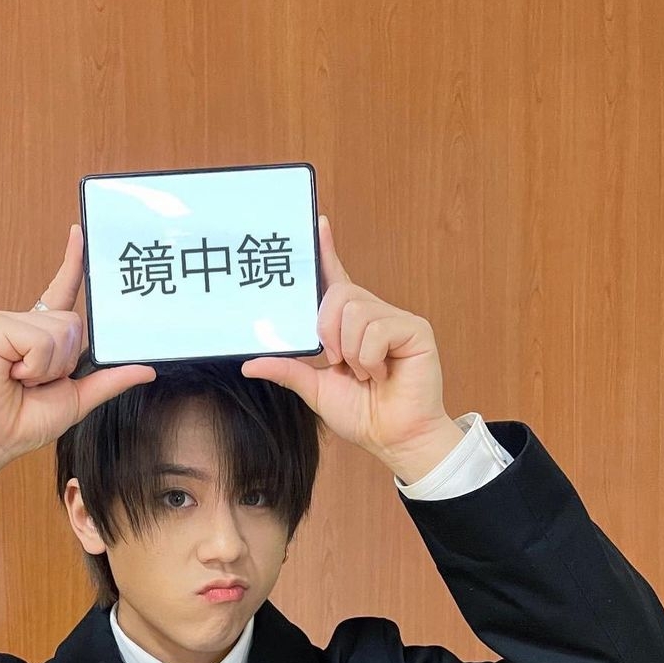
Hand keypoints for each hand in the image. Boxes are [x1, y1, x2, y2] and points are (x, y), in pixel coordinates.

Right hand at [0, 225, 155, 462]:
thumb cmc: (27, 420)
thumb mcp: (80, 398)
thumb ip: (111, 380)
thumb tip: (147, 370)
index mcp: (45, 335)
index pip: (64, 290)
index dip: (73, 262)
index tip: (80, 232)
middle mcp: (29, 322)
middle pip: (75, 322)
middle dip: (66, 361)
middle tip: (37, 380)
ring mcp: (10, 321)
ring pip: (61, 331)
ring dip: (49, 367)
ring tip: (22, 378)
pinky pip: (39, 339)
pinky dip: (34, 365)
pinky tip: (12, 374)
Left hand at [240, 215, 452, 462]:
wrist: (395, 438)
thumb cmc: (363, 414)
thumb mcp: (315, 390)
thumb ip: (287, 370)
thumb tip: (249, 364)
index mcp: (349, 325)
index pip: (334, 278)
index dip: (326, 251)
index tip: (317, 223)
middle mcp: (372, 314)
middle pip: (337, 294)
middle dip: (327, 331)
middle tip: (338, 362)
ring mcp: (395, 319)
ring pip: (354, 311)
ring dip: (351, 352)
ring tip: (366, 373)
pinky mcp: (414, 329)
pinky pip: (376, 329)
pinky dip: (370, 358)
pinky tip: (381, 374)